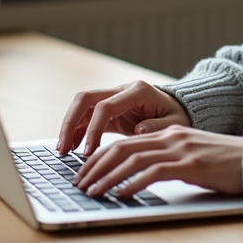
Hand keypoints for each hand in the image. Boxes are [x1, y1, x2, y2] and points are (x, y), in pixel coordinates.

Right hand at [57, 80, 191, 155]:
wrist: (178, 109)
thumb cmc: (178, 116)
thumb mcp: (177, 124)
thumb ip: (159, 127)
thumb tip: (139, 129)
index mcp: (138, 91)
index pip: (106, 106)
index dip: (94, 129)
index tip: (88, 152)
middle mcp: (122, 90)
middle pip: (85, 98)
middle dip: (70, 122)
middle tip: (63, 149)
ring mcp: (113, 97)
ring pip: (81, 106)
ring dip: (69, 127)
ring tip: (63, 151)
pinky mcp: (109, 109)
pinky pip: (87, 116)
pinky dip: (78, 131)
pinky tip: (72, 148)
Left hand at [73, 125, 242, 198]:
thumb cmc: (224, 163)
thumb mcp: (189, 157)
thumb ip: (165, 161)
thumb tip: (137, 177)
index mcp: (168, 133)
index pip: (124, 142)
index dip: (99, 157)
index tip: (84, 173)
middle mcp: (170, 137)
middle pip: (122, 147)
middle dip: (95, 166)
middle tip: (79, 183)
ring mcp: (180, 149)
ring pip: (133, 158)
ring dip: (108, 176)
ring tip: (93, 191)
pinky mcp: (191, 164)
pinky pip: (155, 172)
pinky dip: (134, 182)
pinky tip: (122, 194)